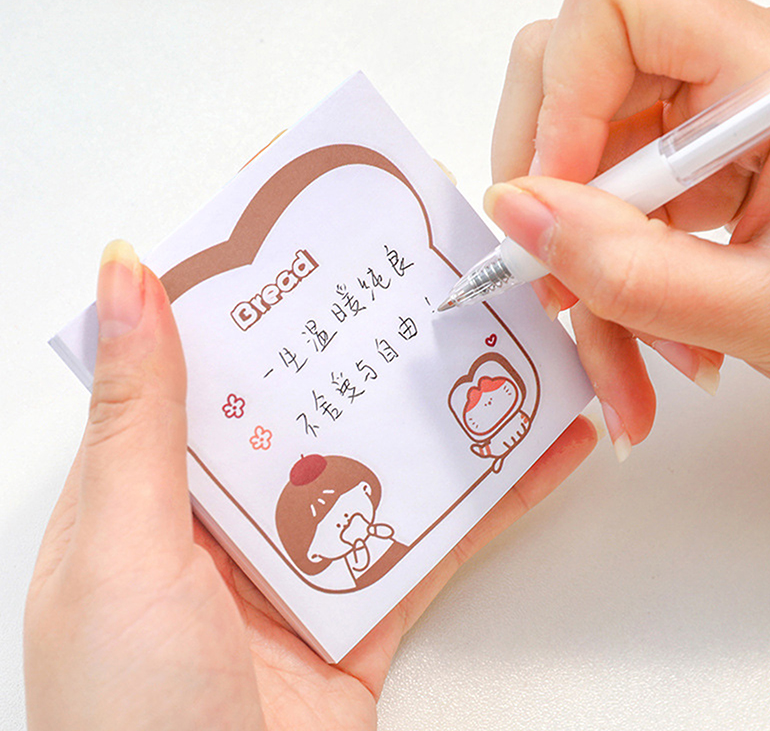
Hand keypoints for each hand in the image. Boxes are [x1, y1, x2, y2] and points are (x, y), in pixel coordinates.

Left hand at [25, 241, 597, 730]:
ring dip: (442, 397)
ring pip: (386, 450)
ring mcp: (308, 548)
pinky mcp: (368, 600)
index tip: (307, 197)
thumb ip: (140, 416)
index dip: (253, 267)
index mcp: (159, 474)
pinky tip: (544, 447)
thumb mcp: (119, 547)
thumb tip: (125, 277)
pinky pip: (441, 534)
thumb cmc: (125, 715)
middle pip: (311, 387)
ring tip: (498, 329)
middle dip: (364, 322)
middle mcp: (232, 500)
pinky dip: (496, 495)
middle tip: (421, 254)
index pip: (208, 341)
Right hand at [488, 0, 769, 459]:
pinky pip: (603, 207)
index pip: (616, 9)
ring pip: (578, 163)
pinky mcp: (690, 173)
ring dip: (578, 268)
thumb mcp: (766, 311)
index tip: (548, 204)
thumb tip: (518, 214)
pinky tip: (636, 342)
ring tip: (618, 355)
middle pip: (569, 77)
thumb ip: (634, 270)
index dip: (560, 103)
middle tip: (557, 272)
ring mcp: (703, 128)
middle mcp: (732, 81)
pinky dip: (603, 283)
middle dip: (547, 191)